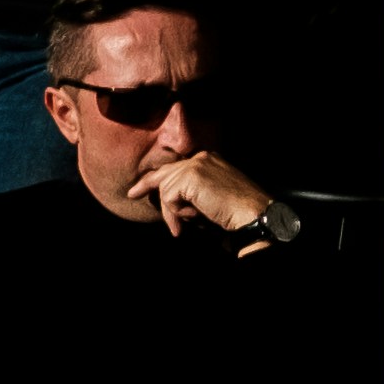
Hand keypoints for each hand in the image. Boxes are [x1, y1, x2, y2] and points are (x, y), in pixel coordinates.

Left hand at [131, 148, 280, 245]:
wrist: (251, 214)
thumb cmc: (235, 212)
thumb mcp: (210, 197)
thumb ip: (191, 192)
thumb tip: (167, 200)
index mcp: (209, 159)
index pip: (176, 167)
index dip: (158, 179)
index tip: (142, 187)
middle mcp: (202, 157)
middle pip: (165, 172)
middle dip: (148, 185)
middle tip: (132, 194)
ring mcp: (196, 164)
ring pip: (166, 188)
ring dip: (172, 212)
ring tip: (183, 225)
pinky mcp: (191, 176)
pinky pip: (169, 197)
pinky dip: (175, 213)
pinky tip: (190, 219)